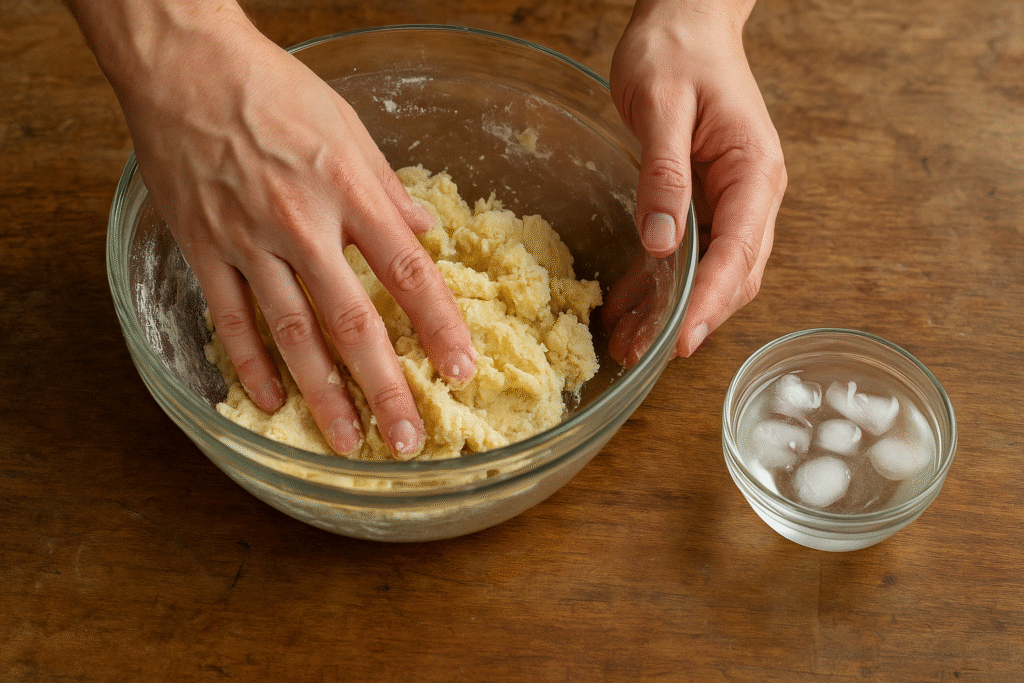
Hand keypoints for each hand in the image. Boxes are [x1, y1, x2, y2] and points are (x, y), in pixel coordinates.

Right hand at [77, 2, 476, 456]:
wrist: (184, 66)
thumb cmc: (274, 90)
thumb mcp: (349, 128)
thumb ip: (387, 189)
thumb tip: (424, 231)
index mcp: (349, 192)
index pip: (408, 273)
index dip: (439, 326)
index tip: (460, 369)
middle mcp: (302, 226)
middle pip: (352, 321)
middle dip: (384, 386)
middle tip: (407, 439)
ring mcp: (248, 243)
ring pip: (291, 335)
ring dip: (323, 395)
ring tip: (348, 442)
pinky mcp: (204, 250)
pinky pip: (232, 321)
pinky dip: (252, 366)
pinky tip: (273, 402)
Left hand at [606, 0, 786, 363]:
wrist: (685, 18)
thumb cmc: (677, 49)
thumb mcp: (662, 104)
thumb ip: (663, 173)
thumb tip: (663, 241)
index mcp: (753, 172)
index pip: (738, 253)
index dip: (709, 303)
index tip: (681, 342)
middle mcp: (750, 195)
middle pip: (731, 275)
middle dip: (689, 319)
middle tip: (643, 354)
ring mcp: (729, 201)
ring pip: (708, 274)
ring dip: (671, 311)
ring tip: (626, 344)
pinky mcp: (702, 201)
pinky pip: (685, 256)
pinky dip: (659, 286)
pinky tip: (626, 309)